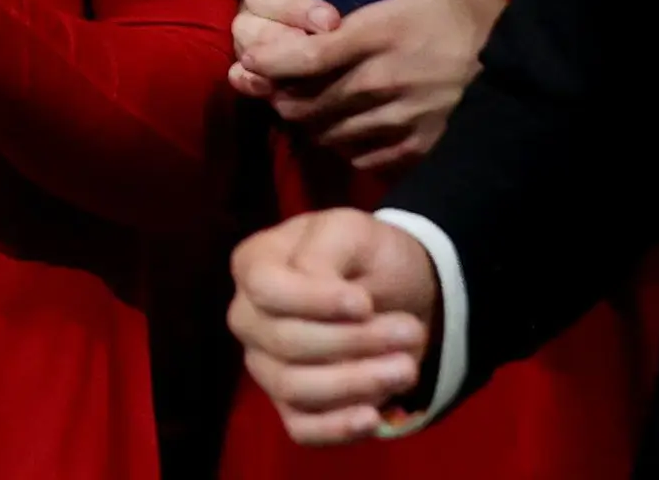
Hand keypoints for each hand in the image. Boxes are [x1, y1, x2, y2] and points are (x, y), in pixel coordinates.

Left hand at [227, 0, 505, 171]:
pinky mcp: (412, 151)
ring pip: (324, 132)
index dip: (266, 62)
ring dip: (308, 120)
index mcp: (377, 35)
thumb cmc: (478, 17)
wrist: (531, 74)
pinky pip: (357, 155)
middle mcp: (378, 83)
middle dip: (280, 94)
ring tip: (310, 102)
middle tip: (278, 83)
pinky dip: (342, 143)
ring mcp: (395, 122)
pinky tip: (348, 125)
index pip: (300, 57)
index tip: (252, 59)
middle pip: (302, 102)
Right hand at [229, 209, 442, 442]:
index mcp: (254, 265)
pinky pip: (301, 428)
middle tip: (409, 332)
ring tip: (407, 368)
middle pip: (285, 341)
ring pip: (294, 388)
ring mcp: (265, 365)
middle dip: (353, 341)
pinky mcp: (290, 405)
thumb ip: (324, 252)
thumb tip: (324, 294)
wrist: (393, 291)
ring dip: (356, 382)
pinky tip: (372, 417)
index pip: (266, 289)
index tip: (364, 303)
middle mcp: (249, 318)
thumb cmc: (364, 255)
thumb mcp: (350, 230)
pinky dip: (336, 428)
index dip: (313, 301)